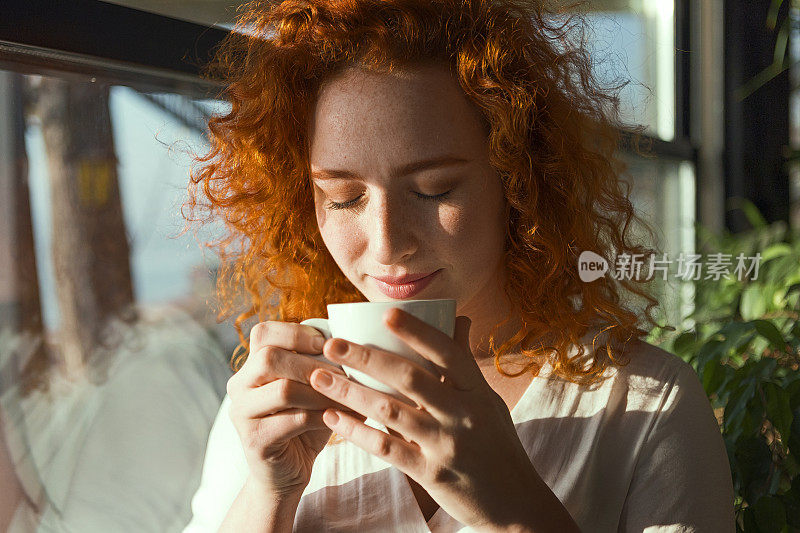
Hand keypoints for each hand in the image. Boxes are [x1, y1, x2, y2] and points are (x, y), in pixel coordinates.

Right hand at [226, 320, 367, 496]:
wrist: (287, 473)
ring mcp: (242, 413)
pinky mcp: (254, 440)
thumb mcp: (310, 387)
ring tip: (349, 397)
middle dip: (312, 364)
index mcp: (250, 366)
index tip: (327, 343)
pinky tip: (342, 418)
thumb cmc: (305, 423)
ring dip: (322, 392)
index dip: (296, 333)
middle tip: (342, 373)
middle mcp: (239, 386)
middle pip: (269, 358)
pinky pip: (294, 420)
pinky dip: (323, 416)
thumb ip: (319, 363)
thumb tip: (352, 340)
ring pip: (283, 389)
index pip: (263, 333)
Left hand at [307, 309, 543, 530]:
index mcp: (477, 392)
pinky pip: (387, 449)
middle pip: (410, 378)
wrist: (516, 503)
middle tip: (332, 344)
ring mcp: (446, 445)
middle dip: (366, 357)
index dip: (418, 331)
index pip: (447, 352)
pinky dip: (357, 432)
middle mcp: (463, 415)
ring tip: (319, 377)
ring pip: (390, 412)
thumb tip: (458, 318)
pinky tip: (333, 419)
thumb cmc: (497, 444)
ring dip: (350, 392)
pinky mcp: (432, 474)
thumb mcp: (488, 400)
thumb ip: (466, 362)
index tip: (385, 312)